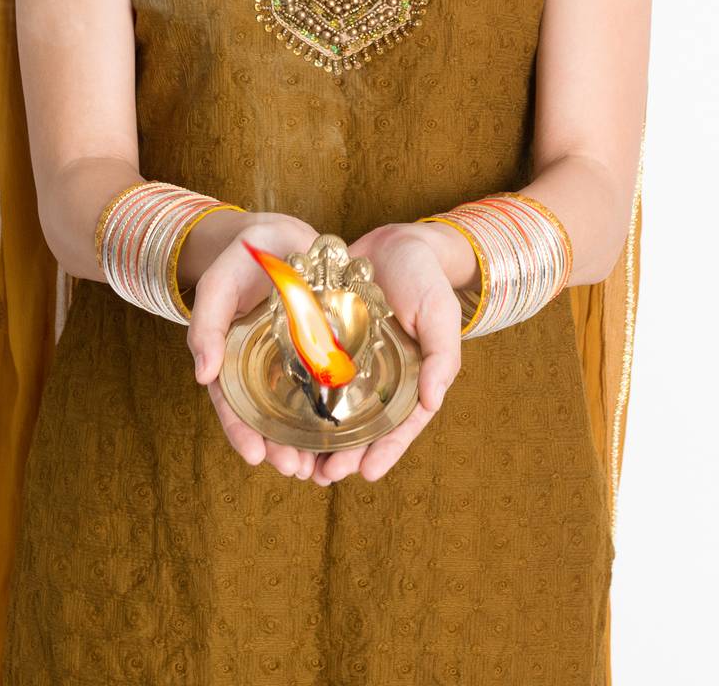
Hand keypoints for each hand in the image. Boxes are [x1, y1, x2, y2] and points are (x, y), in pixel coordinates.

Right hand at [186, 212, 322, 480]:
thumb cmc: (237, 263)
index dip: (242, 433)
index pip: (233, 404)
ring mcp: (296, 357)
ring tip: (323, 466)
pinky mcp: (325, 343)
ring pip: (303, 406)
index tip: (256, 458)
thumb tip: (201, 377)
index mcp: (232, 360)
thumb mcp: (216, 288)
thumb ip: (205, 327)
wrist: (275, 237)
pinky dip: (339, 404)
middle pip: (270, 415)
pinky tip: (353, 426)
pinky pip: (332, 378)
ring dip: (310, 438)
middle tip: (297, 470)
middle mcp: (264, 366)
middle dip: (282, 447)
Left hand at [311, 223, 462, 485]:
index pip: (399, 425)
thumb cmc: (425, 279)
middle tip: (322, 476)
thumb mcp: (440, 312)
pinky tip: (277, 414)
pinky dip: (296, 396)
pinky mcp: (324, 341)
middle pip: (360, 426)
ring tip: (296, 460)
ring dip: (315, 436)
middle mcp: (378, 377)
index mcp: (410, 379)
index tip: (365, 474)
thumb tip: (433, 400)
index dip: (385, 451)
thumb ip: (441, 355)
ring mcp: (349, 361)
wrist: (395, 241)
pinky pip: (309, 373)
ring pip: (331, 407)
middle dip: (342, 454)